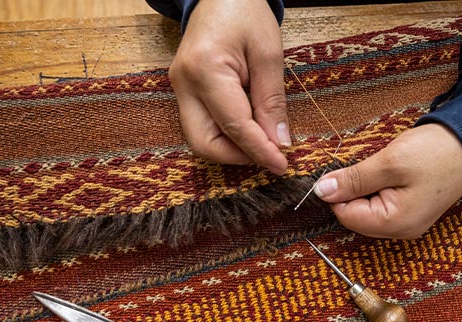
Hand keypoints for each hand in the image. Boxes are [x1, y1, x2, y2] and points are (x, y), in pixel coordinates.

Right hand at [169, 0, 289, 174]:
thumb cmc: (245, 12)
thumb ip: (272, 101)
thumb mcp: (269, 54)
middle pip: (204, 143)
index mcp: (205, 70)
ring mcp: (180, 89)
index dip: (259, 151)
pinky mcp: (185, 93)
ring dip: (233, 148)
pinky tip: (250, 126)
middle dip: (238, 156)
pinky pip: (203, 126)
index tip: (281, 166)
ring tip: (263, 138)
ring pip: (201, 139)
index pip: (234, 126)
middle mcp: (184, 84)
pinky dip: (227, 135)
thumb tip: (279, 143)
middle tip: (271, 154)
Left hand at [313, 124, 461, 238]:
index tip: (344, 169)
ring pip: (368, 210)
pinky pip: (382, 206)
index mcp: (395, 223)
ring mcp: (408, 223)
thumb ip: (353, 180)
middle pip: (356, 216)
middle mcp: (401, 230)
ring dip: (365, 189)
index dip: (338, 192)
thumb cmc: (435, 152)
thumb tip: (322, 191)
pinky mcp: (412, 212)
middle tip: (371, 165)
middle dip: (353, 191)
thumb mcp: (389, 162)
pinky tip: (390, 174)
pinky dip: (378, 189)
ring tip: (384, 168)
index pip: (346, 216)